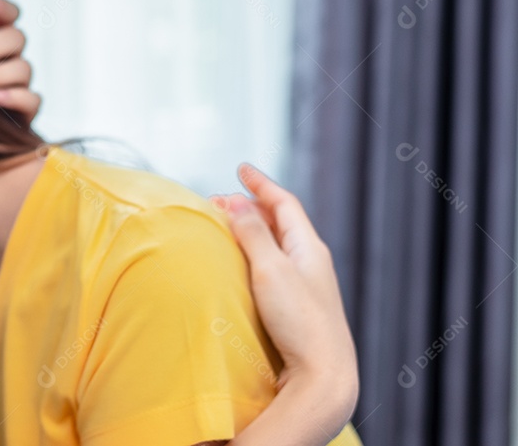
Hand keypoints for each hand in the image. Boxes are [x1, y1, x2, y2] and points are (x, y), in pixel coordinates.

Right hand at [214, 164, 358, 432]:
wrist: (324, 375)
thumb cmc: (299, 321)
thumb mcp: (270, 269)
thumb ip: (253, 234)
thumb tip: (237, 203)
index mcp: (309, 246)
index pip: (284, 203)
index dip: (261, 184)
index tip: (241, 169)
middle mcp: (312, 262)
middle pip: (281, 221)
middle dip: (252, 206)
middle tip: (221, 202)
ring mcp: (307, 285)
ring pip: (278, 244)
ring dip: (253, 230)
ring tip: (228, 227)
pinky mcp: (299, 306)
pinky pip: (275, 265)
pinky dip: (256, 254)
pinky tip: (243, 266)